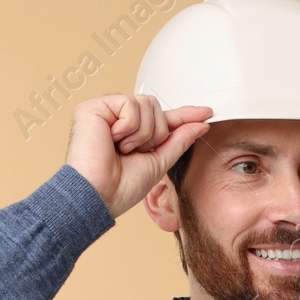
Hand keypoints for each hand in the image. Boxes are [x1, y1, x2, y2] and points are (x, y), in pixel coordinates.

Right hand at [64, 94, 210, 217]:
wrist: (99, 196)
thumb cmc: (121, 187)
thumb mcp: (159, 162)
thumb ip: (179, 140)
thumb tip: (200, 124)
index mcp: (132, 132)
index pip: (163, 118)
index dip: (185, 114)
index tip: (207, 112)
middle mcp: (118, 119)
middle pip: (157, 106)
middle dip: (156, 133)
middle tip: (135, 152)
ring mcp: (105, 111)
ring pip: (146, 104)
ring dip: (142, 134)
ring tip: (122, 148)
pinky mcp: (93, 107)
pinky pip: (130, 104)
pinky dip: (129, 127)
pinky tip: (112, 140)